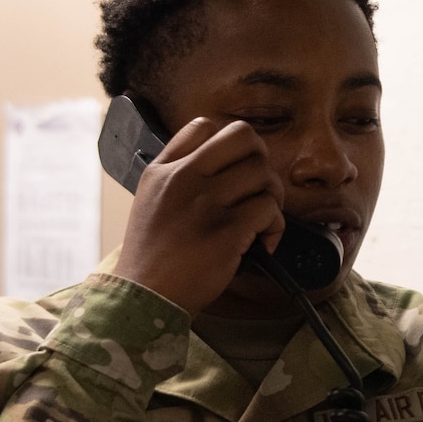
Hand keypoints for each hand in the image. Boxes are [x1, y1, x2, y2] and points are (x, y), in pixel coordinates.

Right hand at [110, 118, 284, 313]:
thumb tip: (223, 164)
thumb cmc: (153, 254)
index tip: (233, 172)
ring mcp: (205, 204)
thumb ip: (178, 174)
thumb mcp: (151, 200)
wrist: (145, 296)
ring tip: (261, 221)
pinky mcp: (226, 232)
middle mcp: (183, 178)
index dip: (230, 146)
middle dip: (261, 161)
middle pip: (244, 137)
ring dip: (272, 197)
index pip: (205, 125)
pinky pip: (269, 209)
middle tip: (258, 189)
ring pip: (263, 173)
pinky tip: (264, 242)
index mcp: (164, 169)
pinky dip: (276, 227)